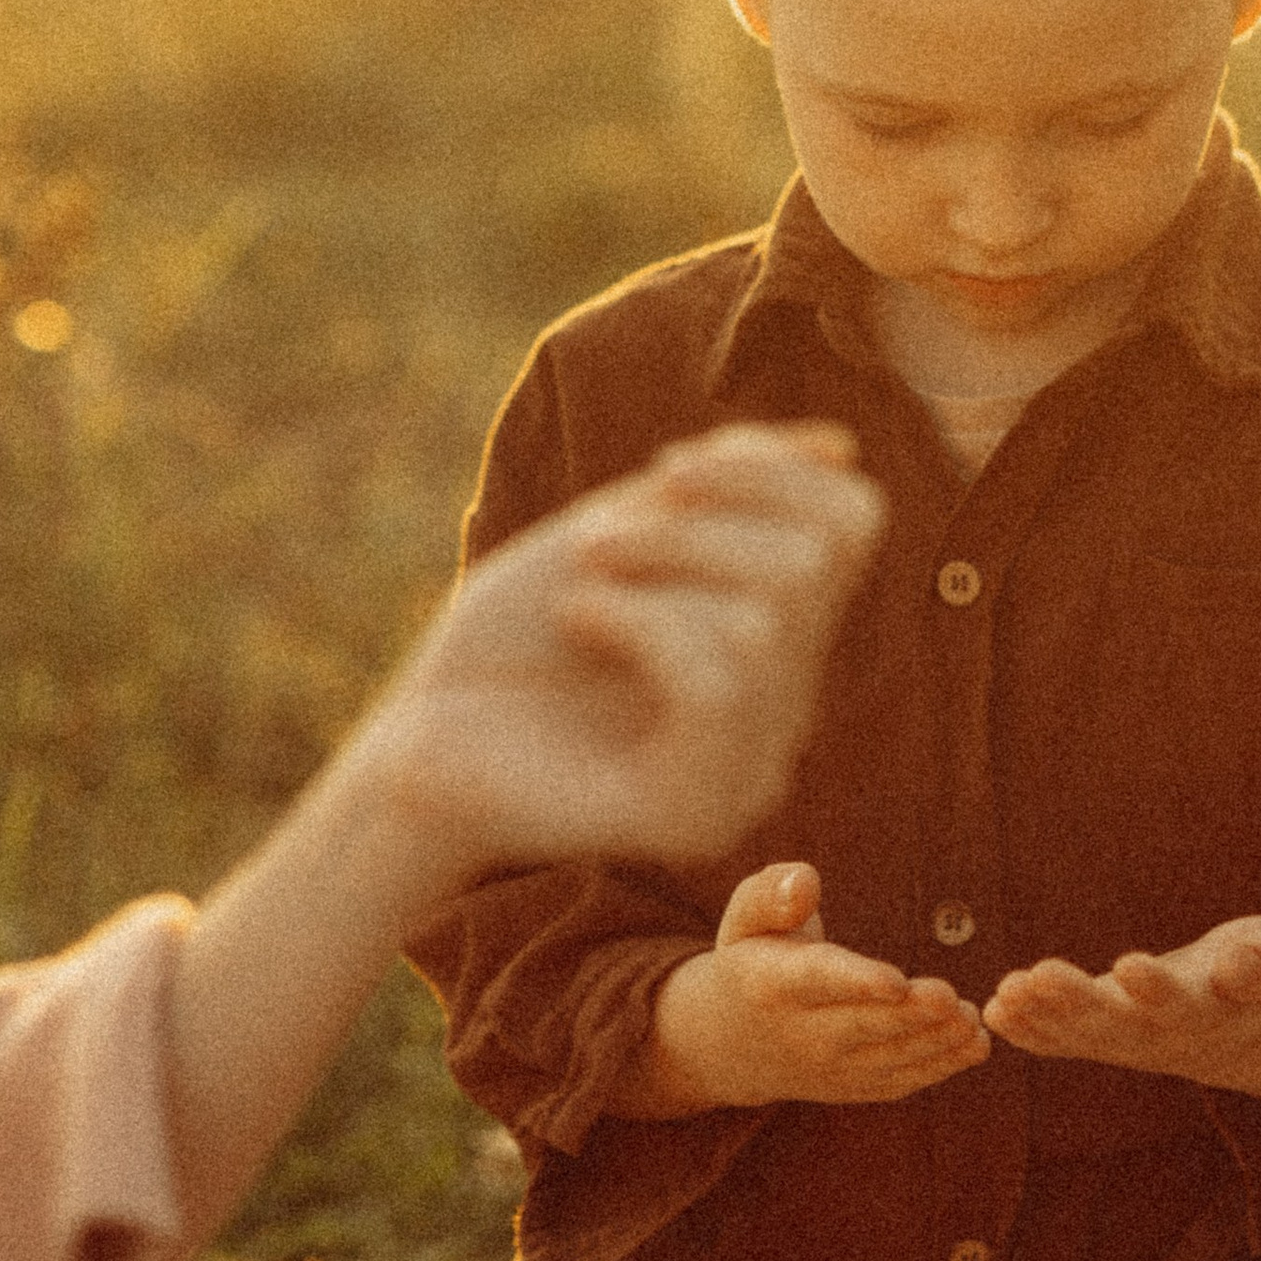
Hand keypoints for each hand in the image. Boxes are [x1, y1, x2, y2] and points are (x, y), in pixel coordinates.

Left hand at [367, 425, 884, 876]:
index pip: (851, 522)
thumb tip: (840, 444)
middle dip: (696, 520)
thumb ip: (726, 492)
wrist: (409, 752)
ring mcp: (747, 774)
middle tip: (598, 545)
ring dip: (652, 567)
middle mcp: (783, 717)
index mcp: (780, 647)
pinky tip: (576, 626)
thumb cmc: (507, 649)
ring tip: (578, 590)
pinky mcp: (694, 816)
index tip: (662, 473)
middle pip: (812, 560)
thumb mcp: (623, 536)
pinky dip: (634, 620)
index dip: (766, 468)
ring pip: (765, 616)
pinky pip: (717, 680)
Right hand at [611, 855, 988, 1115]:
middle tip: (951, 999)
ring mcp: (828, 1069)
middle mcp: (799, 1034)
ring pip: (887, 1059)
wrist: (726, 1043)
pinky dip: (938, 1067)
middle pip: (861, 1026)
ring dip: (933, 1042)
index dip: (857, 981)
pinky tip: (973, 1045)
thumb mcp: (744, 918)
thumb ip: (770, 893)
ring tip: (971, 1019)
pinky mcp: (853, 1087)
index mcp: (771, 984)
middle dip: (908, 1015)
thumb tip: (806, 881)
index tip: (896, 980)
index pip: (817, 981)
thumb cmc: (751, 958)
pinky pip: (898, 1081)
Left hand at [985, 913, 1260, 1130]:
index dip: (1157, 987)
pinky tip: (996, 1010)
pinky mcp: (1106, 1041)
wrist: (1249, 1031)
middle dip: (1079, 1001)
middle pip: (1120, 1025)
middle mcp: (1167, 1036)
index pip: (1183, 1003)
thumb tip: (1239, 968)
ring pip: (1084, 1037)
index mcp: (1214, 1011)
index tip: (1129, 964)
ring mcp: (1132, 1043)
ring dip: (1043, 1016)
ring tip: (1006, 992)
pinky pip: (1065, 1045)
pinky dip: (1030, 1032)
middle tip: (1040, 975)